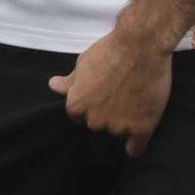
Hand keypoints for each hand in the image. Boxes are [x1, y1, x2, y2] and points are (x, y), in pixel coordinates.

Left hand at [49, 24, 173, 156]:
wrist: (141, 45)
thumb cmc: (110, 50)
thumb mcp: (84, 62)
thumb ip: (69, 81)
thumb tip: (53, 86)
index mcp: (77, 105)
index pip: (79, 116)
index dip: (90, 104)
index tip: (101, 95)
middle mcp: (94, 120)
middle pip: (99, 124)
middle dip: (106, 112)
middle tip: (119, 94)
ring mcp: (117, 127)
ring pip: (118, 133)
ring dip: (124, 122)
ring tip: (135, 100)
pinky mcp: (141, 128)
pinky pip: (136, 148)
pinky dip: (136, 145)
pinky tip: (137, 139)